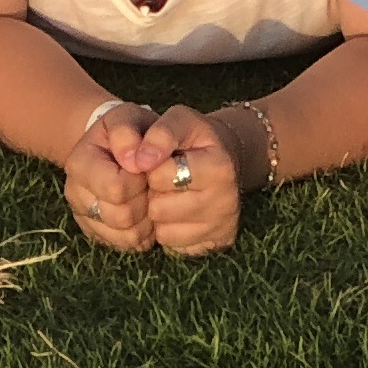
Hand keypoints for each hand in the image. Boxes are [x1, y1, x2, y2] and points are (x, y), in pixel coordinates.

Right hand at [61, 100, 159, 251]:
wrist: (117, 146)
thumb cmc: (127, 131)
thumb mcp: (127, 117)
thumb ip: (127, 133)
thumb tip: (134, 162)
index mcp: (79, 163)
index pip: (116, 188)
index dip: (139, 180)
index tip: (145, 167)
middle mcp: (74, 193)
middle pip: (121, 216)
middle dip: (144, 201)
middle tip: (149, 183)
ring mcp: (84, 217)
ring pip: (126, 236)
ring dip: (147, 219)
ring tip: (148, 197)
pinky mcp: (97, 234)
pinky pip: (126, 246)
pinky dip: (142, 233)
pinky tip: (144, 213)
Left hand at [116, 107, 246, 257]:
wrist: (227, 157)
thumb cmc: (197, 138)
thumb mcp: (181, 120)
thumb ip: (160, 133)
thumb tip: (139, 160)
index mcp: (219, 168)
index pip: (160, 176)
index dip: (151, 166)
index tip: (161, 159)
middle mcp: (227, 202)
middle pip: (159, 208)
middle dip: (154, 192)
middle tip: (166, 179)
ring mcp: (223, 226)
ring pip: (164, 232)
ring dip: (159, 214)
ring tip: (172, 195)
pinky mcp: (218, 244)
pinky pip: (174, 247)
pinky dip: (171, 232)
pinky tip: (180, 213)